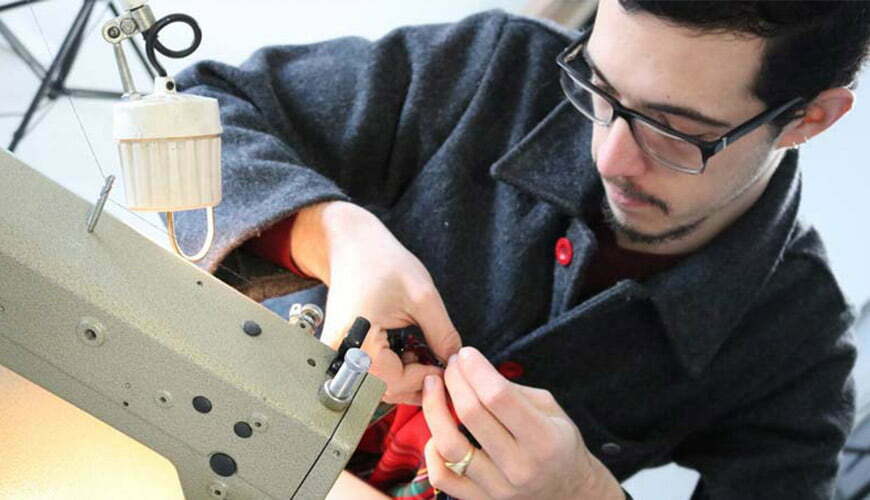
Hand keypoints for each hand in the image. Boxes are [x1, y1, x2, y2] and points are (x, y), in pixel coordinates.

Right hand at [291, 201, 461, 404]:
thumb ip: (442, 334)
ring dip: (406, 377)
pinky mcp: (342, 349)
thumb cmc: (382, 261)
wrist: (351, 243)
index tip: (451, 369)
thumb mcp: (423, 297)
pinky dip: (393, 369)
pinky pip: (370, 372)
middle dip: (417, 382)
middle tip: (444, 367)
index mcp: (357, 341)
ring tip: (428, 356)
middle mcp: (340, 353)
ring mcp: (337, 353)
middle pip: (384, 389)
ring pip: (377, 384)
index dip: (427, 379)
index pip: (396, 381)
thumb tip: (456, 363)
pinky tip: (410, 352)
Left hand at [422, 347, 624, 499]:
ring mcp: (497, 488)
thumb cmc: (558, 443)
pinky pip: (442, 476)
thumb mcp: (549, 409)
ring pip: (449, 445)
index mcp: (544, 440)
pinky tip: (436, 430)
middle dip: (454, 380)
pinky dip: (432, 450)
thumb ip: (512, 391)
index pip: (498, 396)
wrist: (566, 491)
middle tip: (451, 364)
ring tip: (433, 387)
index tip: (465, 353)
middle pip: (471, 414)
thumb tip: (472, 370)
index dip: (476, 369)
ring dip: (434, 409)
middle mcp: (519, 467)